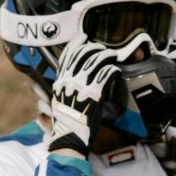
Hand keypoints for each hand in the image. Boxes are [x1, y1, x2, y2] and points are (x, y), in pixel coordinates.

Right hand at [49, 39, 120, 155]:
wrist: (69, 137)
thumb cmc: (65, 123)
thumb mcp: (59, 101)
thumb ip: (65, 87)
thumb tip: (74, 78)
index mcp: (59, 82)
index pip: (66, 56)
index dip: (76, 44)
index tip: (83, 37)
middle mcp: (69, 82)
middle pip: (82, 55)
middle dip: (94, 48)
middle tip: (101, 48)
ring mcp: (81, 87)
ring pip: (95, 62)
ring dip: (106, 55)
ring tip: (112, 55)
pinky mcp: (94, 95)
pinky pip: (105, 75)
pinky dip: (112, 70)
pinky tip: (116, 70)